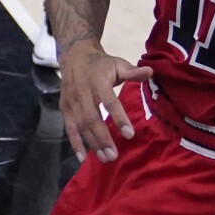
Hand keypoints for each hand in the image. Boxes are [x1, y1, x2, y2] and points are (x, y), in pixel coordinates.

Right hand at [58, 41, 152, 163]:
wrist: (74, 55)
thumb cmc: (101, 64)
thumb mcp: (117, 64)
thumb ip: (133, 71)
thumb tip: (151, 72)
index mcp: (98, 81)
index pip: (109, 102)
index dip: (119, 118)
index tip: (129, 134)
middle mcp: (82, 92)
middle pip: (92, 118)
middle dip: (103, 138)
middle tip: (114, 155)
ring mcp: (71, 101)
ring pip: (81, 125)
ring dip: (92, 143)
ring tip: (105, 158)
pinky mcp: (64, 108)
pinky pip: (69, 128)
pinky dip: (75, 143)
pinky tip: (83, 158)